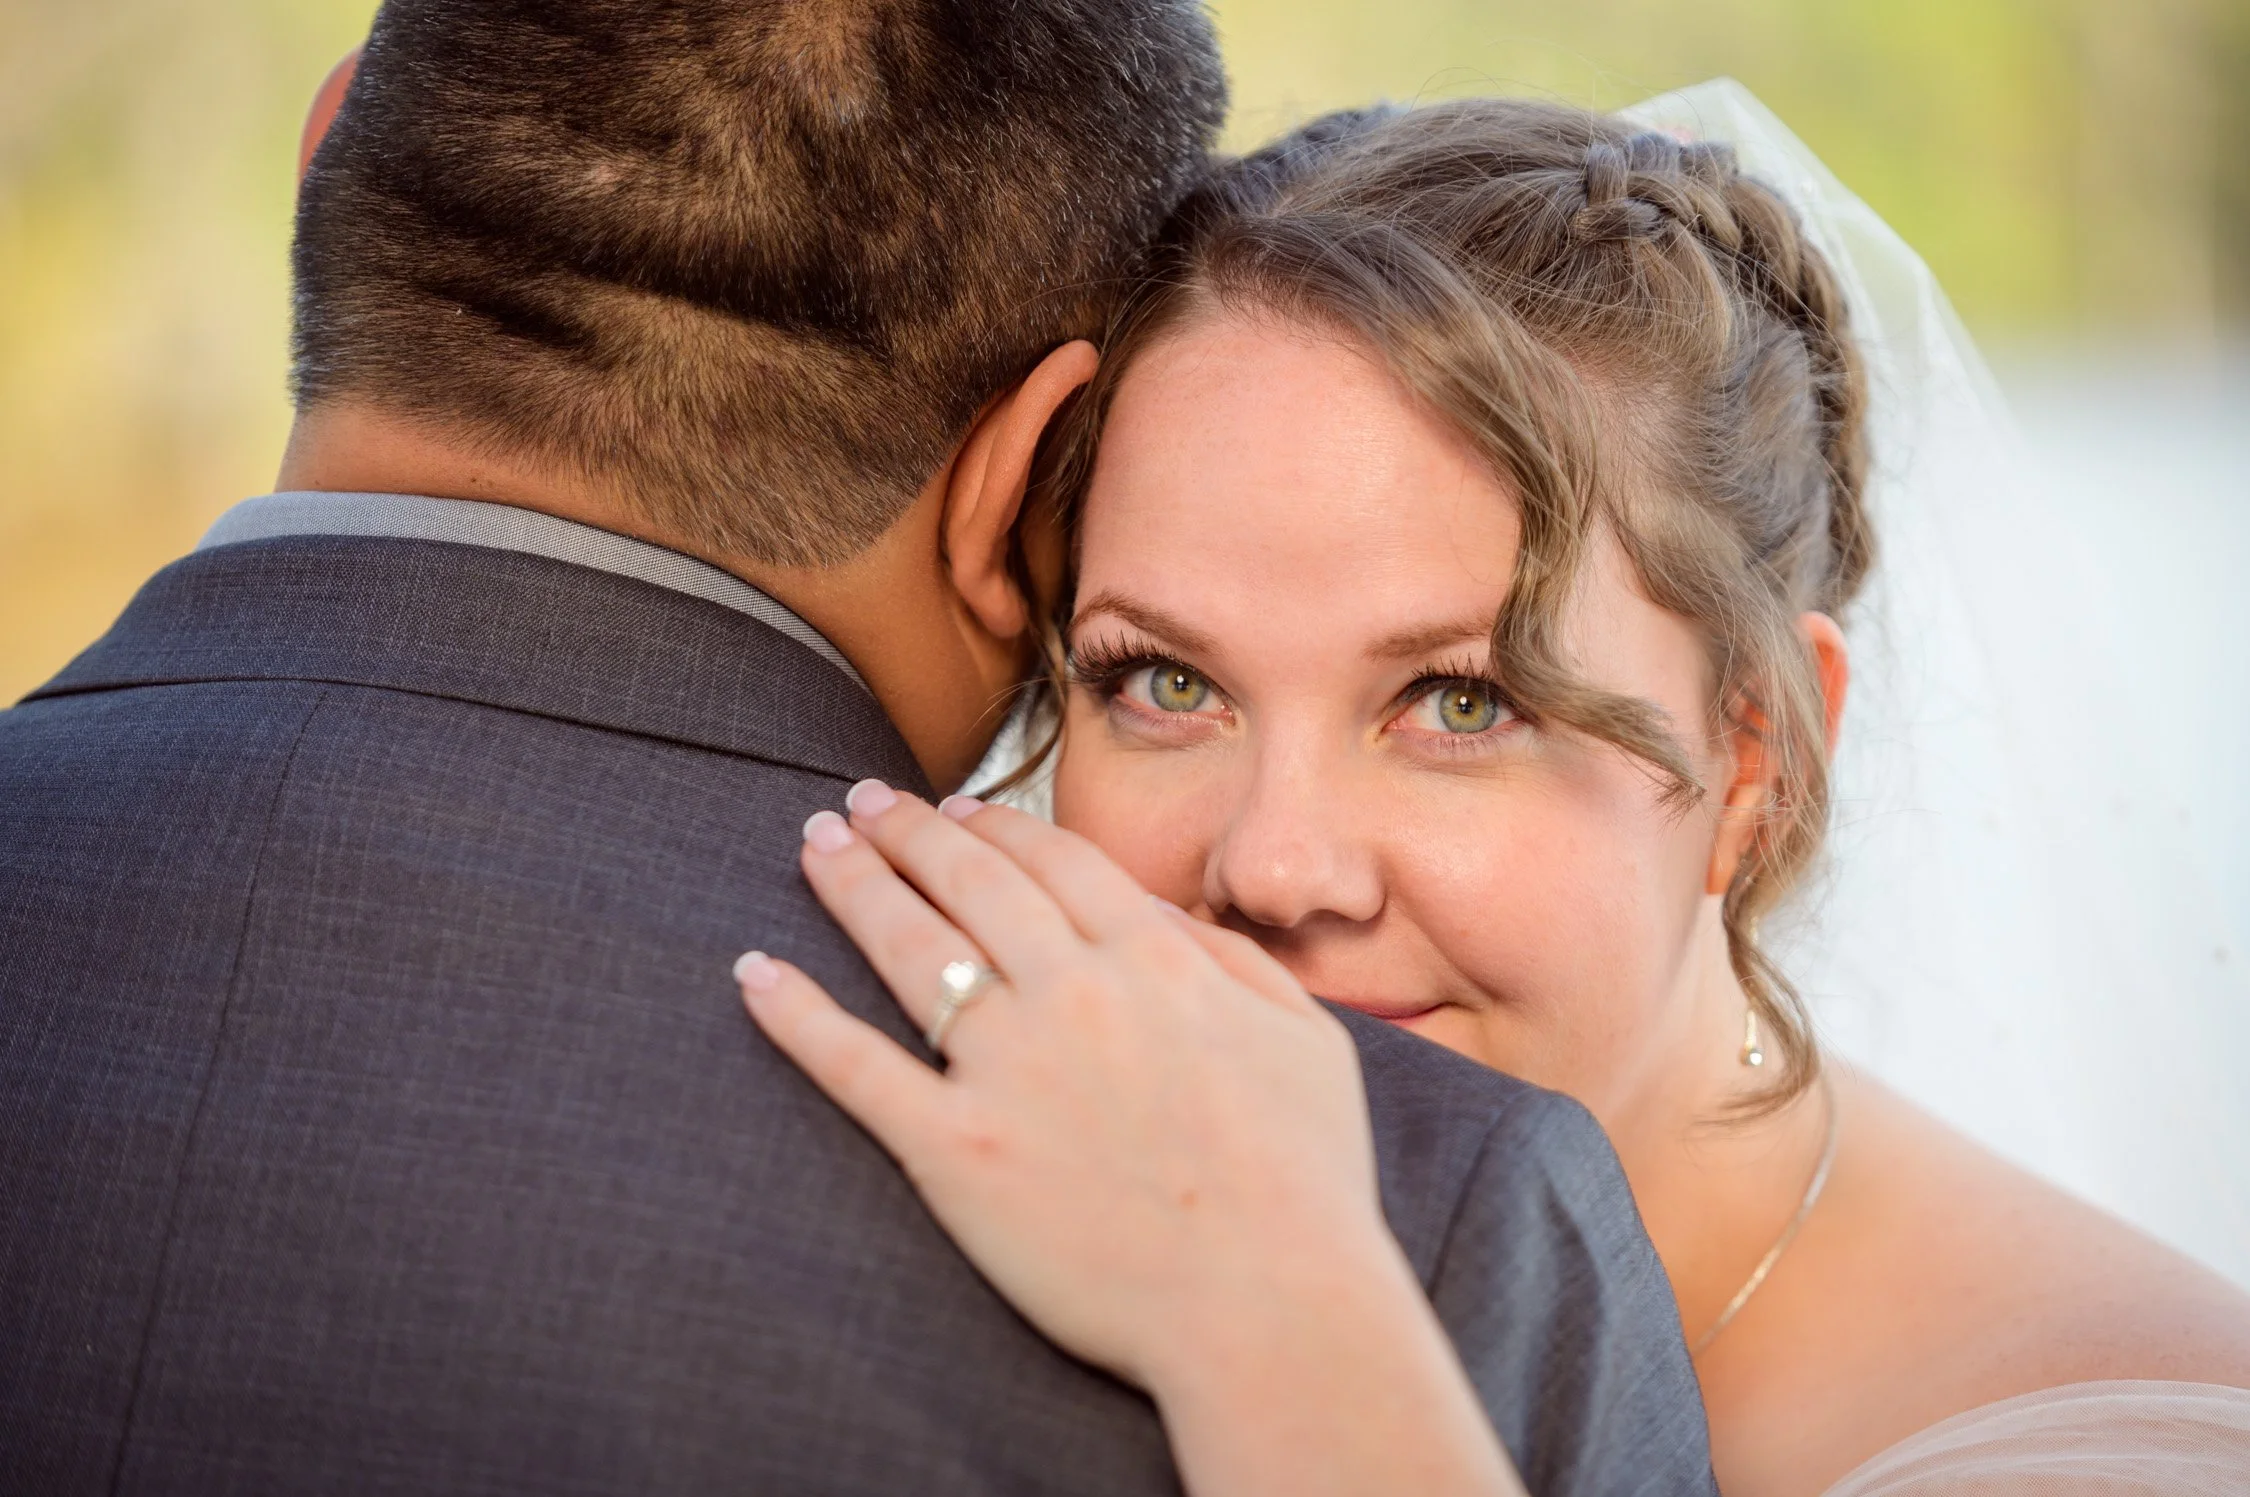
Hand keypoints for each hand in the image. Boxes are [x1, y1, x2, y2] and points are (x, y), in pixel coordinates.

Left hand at [735, 779, 1389, 1391]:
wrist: (1270, 1306)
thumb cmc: (1306, 1181)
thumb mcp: (1304, 1037)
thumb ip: (1230, 960)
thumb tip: (1159, 916)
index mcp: (1155, 959)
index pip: (1053, 860)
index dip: (993, 822)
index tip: (954, 805)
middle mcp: (1072, 992)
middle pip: (968, 881)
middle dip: (906, 829)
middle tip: (861, 801)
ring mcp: (1008, 1068)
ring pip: (908, 946)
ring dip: (852, 882)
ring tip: (814, 844)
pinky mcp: (956, 1151)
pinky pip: (857, 1067)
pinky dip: (797, 1015)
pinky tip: (755, 973)